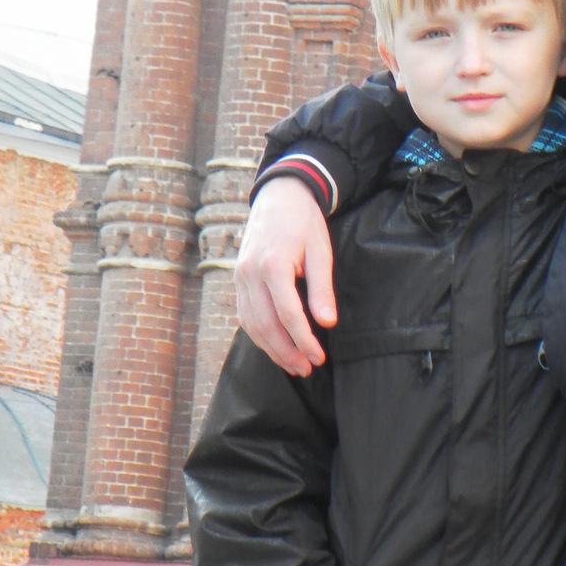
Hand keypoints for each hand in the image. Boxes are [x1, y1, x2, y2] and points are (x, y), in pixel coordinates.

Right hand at [234, 179, 337, 375]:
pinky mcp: (237, 279)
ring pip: (251, 324)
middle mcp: (250, 274)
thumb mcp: (320, 251)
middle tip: (306, 369)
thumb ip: (322, 288)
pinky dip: (258, 335)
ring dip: (271, 349)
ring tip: (293, 365)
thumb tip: (327, 322)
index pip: (288, 315)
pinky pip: (244, 314)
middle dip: (286, 352)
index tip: (318, 357)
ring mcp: (239, 277)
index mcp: (273, 265)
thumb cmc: (304, 222)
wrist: (278, 196)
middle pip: (266, 325)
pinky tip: (275, 346)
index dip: (304, 340)